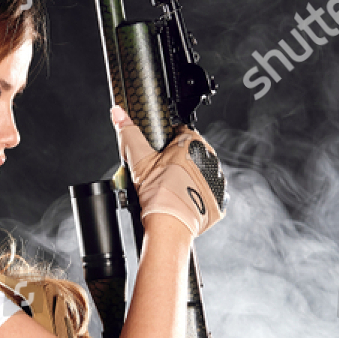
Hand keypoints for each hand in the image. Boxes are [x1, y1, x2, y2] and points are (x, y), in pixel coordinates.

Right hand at [110, 106, 226, 236]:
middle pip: (190, 154)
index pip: (180, 132)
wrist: (170, 225)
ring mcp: (217, 179)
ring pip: (200, 172)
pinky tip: (183, 200)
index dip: (166, 142)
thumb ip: (128, 132)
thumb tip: (118, 112)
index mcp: (193, 142)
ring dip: (188, 178)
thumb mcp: (138, 159)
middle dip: (177, 161)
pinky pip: (208, 193)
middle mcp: (210, 158)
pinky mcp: (220, 199)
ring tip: (171, 190)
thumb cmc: (159, 193)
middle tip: (161, 175)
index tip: (158, 155)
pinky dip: (197, 196)